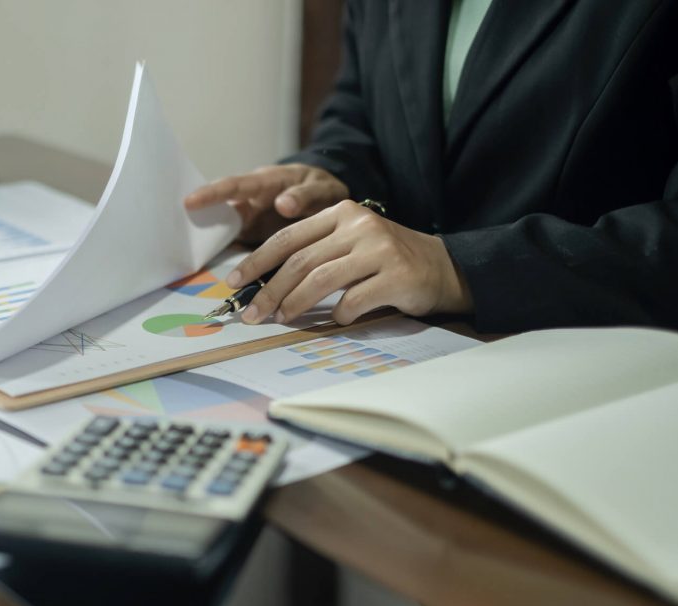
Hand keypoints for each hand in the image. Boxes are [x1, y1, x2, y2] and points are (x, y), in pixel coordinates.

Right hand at [184, 164, 349, 244]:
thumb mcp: (322, 189)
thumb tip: (282, 204)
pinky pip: (233, 244)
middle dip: (197, 216)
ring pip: (222, 227)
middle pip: (219, 207)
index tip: (190, 201)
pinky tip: (214, 273)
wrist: (327, 201)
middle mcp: (251, 200)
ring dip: (207, 240)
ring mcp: (249, 218)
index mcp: (266, 183)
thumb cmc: (323, 189)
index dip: (213, 193)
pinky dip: (223, 256)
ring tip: (181, 253)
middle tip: (170, 227)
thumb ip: (306, 196)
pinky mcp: (251, 236)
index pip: (235, 185)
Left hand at [226, 200, 472, 325]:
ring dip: (295, 304)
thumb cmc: (384, 261)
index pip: (288, 237)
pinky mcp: (396, 276)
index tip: (234, 283)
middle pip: (300, 261)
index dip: (257, 262)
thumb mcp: (348, 244)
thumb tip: (263, 285)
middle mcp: (359, 226)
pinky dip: (339, 314)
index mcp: (341, 212)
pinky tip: (336, 320)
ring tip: (281, 319)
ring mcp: (379, 249)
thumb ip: (314, 254)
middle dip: (269, 291)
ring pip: (321, 280)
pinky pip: (354, 300)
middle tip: (252, 314)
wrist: (442, 267)